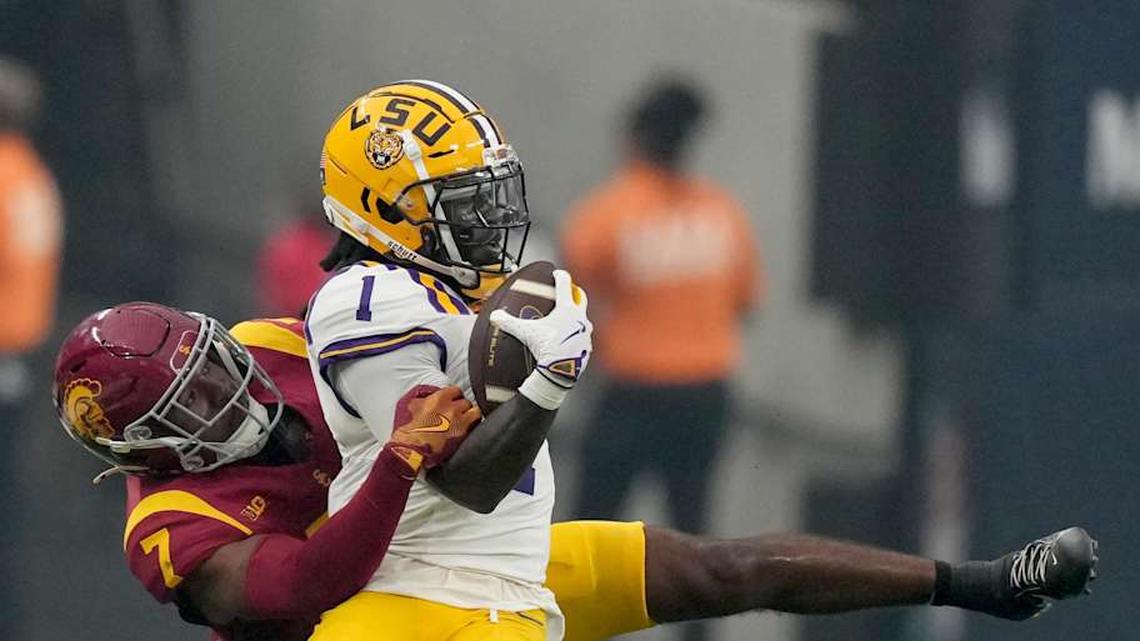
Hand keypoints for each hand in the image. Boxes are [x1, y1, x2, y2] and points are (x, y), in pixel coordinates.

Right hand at [384, 385, 481, 473]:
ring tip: (466, 420)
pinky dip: (472, 427)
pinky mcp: (463, 435)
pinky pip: (474, 427)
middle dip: (462, 407)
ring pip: (475, 412)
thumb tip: (428, 397)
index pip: (456, 390)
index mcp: (439, 399)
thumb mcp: (413, 407)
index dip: (455, 395)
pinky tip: (467, 430)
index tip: (454, 399)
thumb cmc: (410, 431)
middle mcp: (451, 408)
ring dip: (471, 415)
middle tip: (458, 412)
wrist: (412, 448)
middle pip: (466, 402)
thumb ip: (424, 399)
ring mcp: (459, 422)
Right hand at [489, 269, 591, 409]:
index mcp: (567, 309)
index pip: (565, 284)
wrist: (560, 371)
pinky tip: (568, 343)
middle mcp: (580, 318)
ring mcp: (586, 333)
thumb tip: (495, 316)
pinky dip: (577, 338)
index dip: (560, 275)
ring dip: (577, 319)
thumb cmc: (546, 348)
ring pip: (584, 320)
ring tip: (567, 323)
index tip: (557, 273)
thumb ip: (509, 322)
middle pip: (581, 298)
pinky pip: (583, 339)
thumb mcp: (525, 332)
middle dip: (575, 293)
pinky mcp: (587, 347)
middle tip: (569, 293)